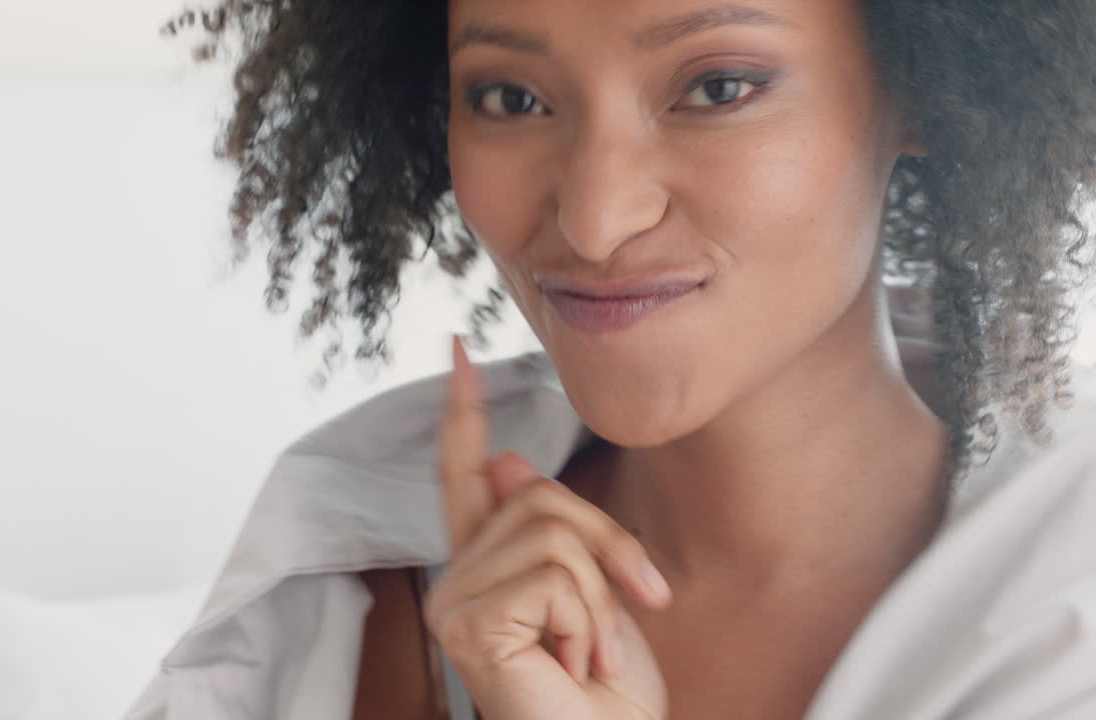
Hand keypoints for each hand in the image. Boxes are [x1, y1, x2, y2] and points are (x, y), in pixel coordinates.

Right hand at [423, 336, 671, 719]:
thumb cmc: (608, 691)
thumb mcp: (597, 590)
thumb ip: (553, 530)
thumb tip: (509, 460)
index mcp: (486, 565)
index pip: (464, 473)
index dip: (463, 412)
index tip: (457, 352)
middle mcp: (457, 579)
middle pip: (539, 492)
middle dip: (610, 544)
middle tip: (640, 601)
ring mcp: (455, 602)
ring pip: (553, 529)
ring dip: (603, 593)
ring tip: (594, 649)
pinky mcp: (467, 622)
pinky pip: (554, 571)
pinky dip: (591, 615)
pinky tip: (577, 661)